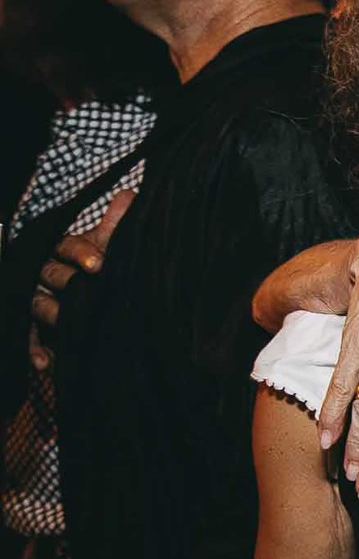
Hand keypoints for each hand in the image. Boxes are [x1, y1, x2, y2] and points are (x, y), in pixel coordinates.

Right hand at [27, 189, 132, 370]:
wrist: (102, 296)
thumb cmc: (101, 264)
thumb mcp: (110, 245)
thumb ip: (117, 223)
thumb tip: (129, 195)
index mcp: (64, 248)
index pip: (67, 245)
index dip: (81, 253)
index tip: (100, 265)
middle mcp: (46, 271)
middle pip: (50, 273)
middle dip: (68, 281)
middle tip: (85, 289)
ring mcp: (38, 298)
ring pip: (38, 303)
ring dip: (51, 313)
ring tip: (64, 321)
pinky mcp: (34, 326)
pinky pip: (29, 337)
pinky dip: (35, 349)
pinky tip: (44, 363)